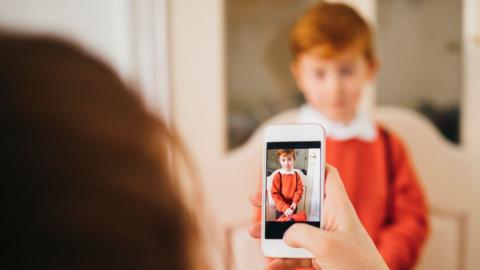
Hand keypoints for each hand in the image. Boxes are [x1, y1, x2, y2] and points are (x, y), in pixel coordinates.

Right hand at [249, 164, 387, 269]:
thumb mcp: (327, 246)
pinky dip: (281, 259)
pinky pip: (296, 254)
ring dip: (272, 232)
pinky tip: (269, 265)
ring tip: (254, 232)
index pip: (327, 175)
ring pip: (293, 230)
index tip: (292, 159)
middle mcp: (330, 220)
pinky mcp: (320, 258)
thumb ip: (301, 234)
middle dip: (277, 201)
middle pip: (299, 202)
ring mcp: (324, 239)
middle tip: (256, 198)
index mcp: (337, 207)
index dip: (313, 163)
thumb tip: (285, 234)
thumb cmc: (359, 266)